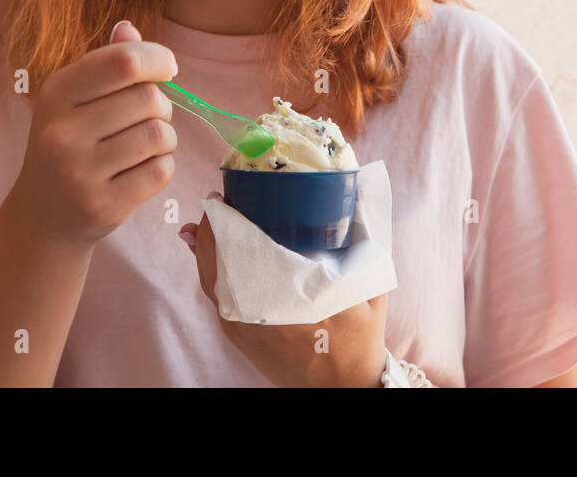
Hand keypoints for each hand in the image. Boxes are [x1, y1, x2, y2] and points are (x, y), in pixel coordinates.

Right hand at [9, 19, 178, 249]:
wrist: (42, 216)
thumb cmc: (70, 143)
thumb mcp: (75, 99)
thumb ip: (106, 62)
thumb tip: (129, 28)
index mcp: (55, 93)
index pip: (125, 61)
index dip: (159, 59)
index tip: (167, 68)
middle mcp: (61, 132)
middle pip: (150, 99)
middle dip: (161, 105)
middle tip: (145, 119)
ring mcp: (79, 173)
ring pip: (160, 135)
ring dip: (164, 138)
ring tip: (142, 146)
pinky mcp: (102, 205)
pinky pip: (161, 171)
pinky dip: (162, 167)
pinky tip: (139, 171)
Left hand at [180, 196, 387, 387]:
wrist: (342, 386)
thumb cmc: (361, 335)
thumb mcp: (371, 285)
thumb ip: (363, 236)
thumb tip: (357, 191)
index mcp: (292, 296)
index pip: (246, 251)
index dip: (228, 220)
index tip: (225, 195)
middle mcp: (260, 312)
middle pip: (219, 262)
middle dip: (213, 227)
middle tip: (217, 199)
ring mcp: (243, 327)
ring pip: (211, 279)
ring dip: (206, 247)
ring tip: (206, 219)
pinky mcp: (238, 336)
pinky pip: (215, 295)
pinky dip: (208, 269)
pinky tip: (205, 250)